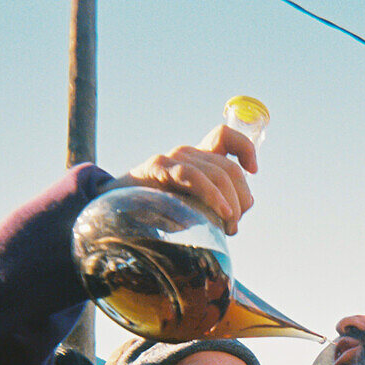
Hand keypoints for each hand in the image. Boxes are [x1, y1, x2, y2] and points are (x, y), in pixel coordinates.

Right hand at [101, 125, 257, 234]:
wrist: (112, 209)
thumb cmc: (153, 211)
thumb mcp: (187, 207)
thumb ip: (209, 205)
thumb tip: (233, 220)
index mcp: (197, 158)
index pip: (225, 137)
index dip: (245, 148)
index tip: (253, 170)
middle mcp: (187, 153)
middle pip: (230, 168)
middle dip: (242, 199)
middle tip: (234, 225)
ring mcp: (173, 158)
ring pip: (218, 173)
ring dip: (232, 205)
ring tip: (229, 227)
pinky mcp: (158, 167)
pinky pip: (193, 176)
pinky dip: (213, 195)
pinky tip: (223, 213)